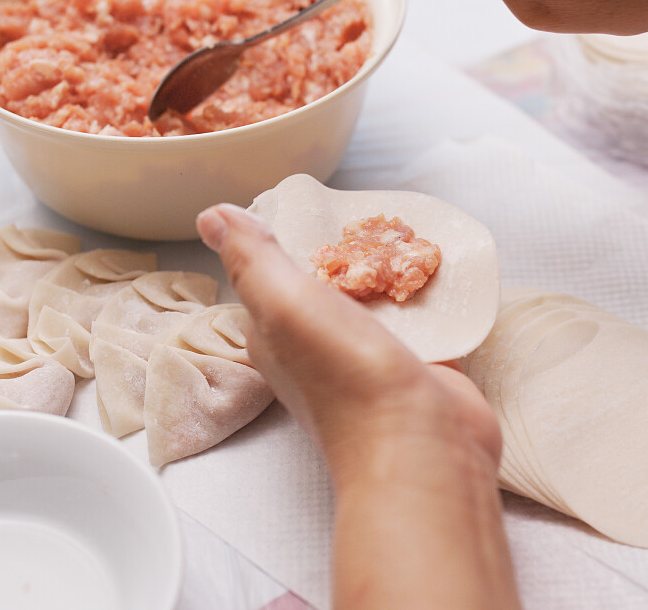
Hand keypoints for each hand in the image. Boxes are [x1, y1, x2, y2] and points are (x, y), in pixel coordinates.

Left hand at [195, 203, 500, 485]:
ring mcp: (367, 360)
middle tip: (368, 214)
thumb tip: (212, 215)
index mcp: (274, 335)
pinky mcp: (415, 366)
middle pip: (328, 285)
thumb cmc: (345, 378)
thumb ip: (251, 258)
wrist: (420, 444)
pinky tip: (435, 273)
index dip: (288, 240)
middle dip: (347, 251)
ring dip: (388, 271)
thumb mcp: (283, 304)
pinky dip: (423, 296)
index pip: (272, 277)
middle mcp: (317, 349)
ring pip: (374, 301)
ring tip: (404, 233)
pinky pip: (417, 321)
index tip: (312, 204)